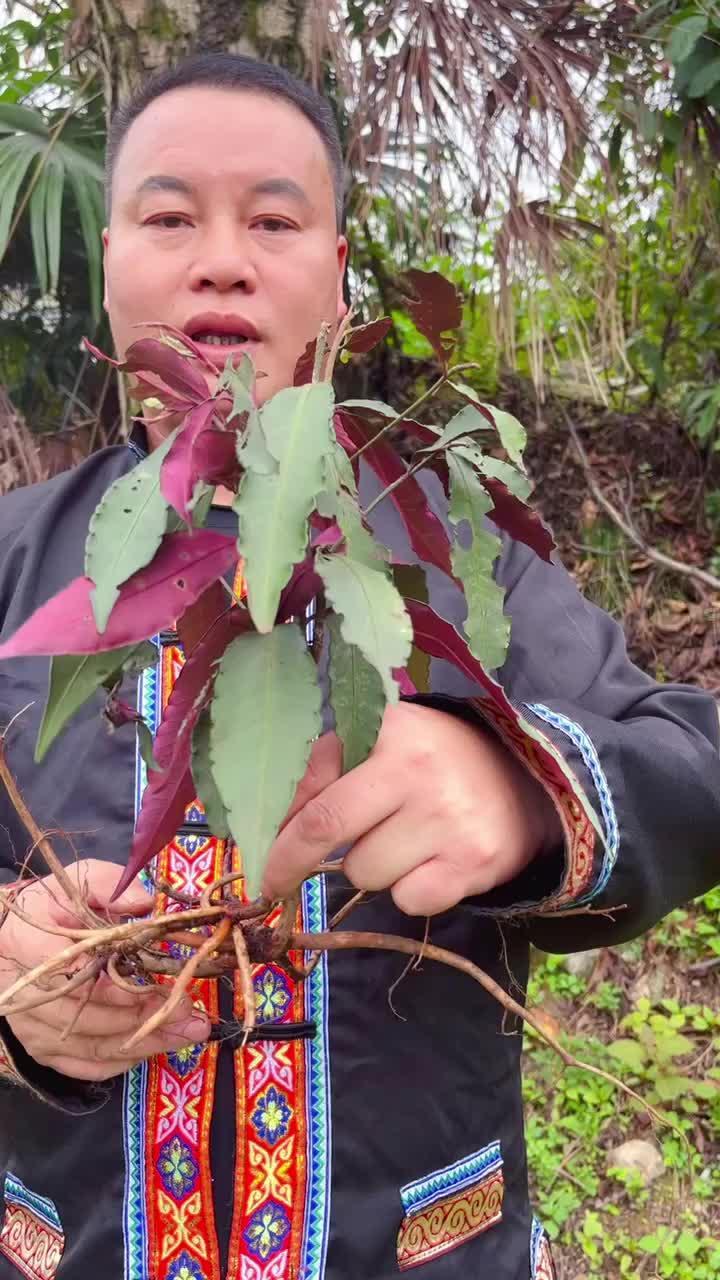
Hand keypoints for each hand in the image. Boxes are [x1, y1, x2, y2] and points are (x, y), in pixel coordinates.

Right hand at [0, 859, 208, 1081]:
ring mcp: (34, 1030)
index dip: (119, 990)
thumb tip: (147, 903)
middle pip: (90, 1020)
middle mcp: (28, 998)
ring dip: (145, 1043)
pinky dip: (124, 1060)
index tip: (162, 989)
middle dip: (144, 1018)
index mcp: (30, 949)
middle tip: (189, 1013)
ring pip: (93, 1048)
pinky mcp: (43, 1050)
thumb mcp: (74, 884)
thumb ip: (109, 888)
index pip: (76, 978)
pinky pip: (86, 1066)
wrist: (8, 939)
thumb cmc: (48, 908)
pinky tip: (157, 1046)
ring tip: (188, 1031)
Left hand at [262, 702, 561, 915]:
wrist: (529, 779)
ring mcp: (450, 820)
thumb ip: (327, 768)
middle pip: (328, 834)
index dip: (279, 833)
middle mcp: (421, 772)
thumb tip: (271, 822)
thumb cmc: (435, 760)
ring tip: (402, 839)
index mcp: (392, 732)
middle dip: (291, 864)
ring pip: (365, 873)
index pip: (316, 793)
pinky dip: (410, 890)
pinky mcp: (474, 864)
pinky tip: (430, 861)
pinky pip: (408, 900)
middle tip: (274, 883)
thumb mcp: (384, 743)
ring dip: (370, 867)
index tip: (259, 860)